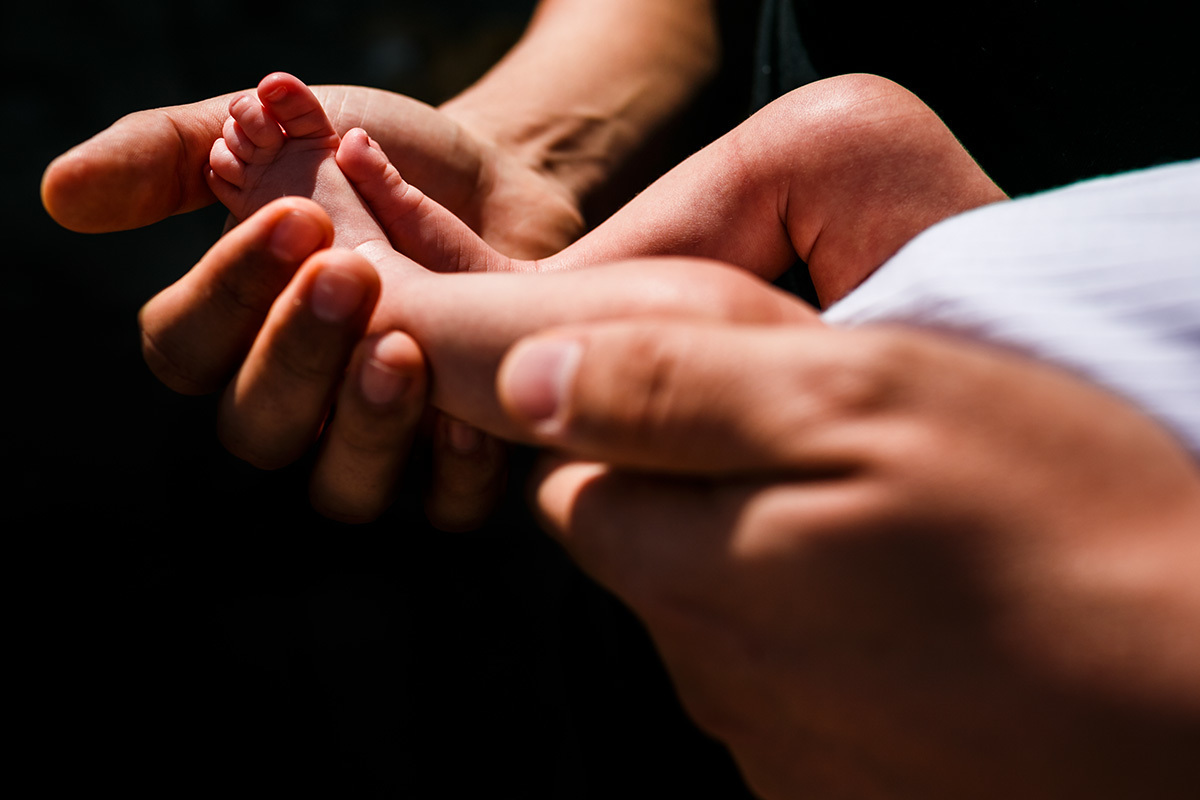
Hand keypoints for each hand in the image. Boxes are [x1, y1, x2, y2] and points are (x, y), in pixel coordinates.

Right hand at [48, 85, 580, 527]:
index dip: (230, 291)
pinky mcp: (454, 463)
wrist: (487, 186)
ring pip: (341, 486)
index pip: (186, 346)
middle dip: (297, 354)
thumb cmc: (368, 165)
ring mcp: (371, 443)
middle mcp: (290, 403)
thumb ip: (171, 156)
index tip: (298, 217)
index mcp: (228, 335)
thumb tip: (62, 195)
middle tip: (351, 274)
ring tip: (402, 350)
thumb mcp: (272, 138)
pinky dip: (456, 472)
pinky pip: (446, 504)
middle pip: (257, 426)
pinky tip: (473, 416)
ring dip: (365, 425)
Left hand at [496, 318, 1199, 797]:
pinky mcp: (834, 779)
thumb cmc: (1046, 522)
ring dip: (759, 556)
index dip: (623, 412)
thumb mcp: (857, 398)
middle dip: (682, 484)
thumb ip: (670, 390)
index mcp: (690, 563)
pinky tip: (909, 610)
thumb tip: (524, 381)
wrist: (1195, 710)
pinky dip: (819, 634)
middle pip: (636, 547)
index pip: (575, 476)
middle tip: (813, 438)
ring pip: (710, 614)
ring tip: (880, 525)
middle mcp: (709, 668)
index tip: (700, 381)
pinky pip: (782, 681)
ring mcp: (773, 737)